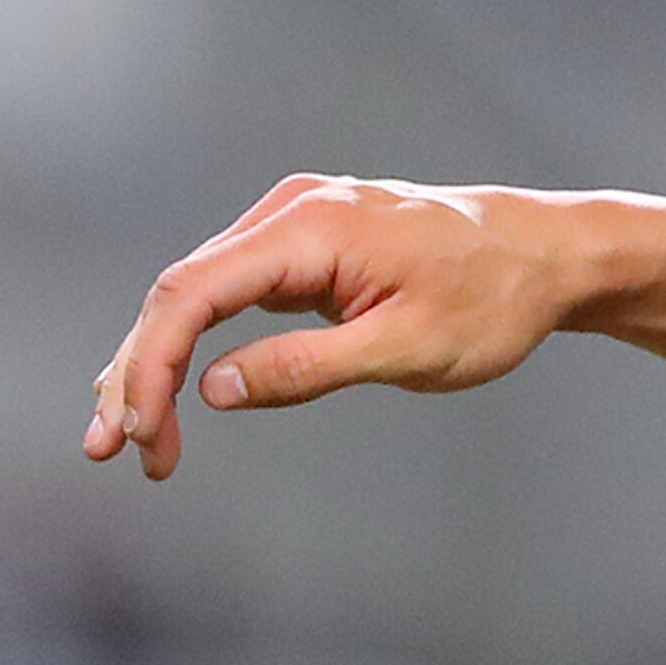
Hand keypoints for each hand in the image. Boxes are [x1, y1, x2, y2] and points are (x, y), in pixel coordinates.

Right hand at [85, 177, 581, 478]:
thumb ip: (309, 367)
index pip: (193, 293)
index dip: (151, 365)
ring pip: (197, 292)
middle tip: (117, 453)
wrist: (548, 255)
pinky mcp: (305, 244)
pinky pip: (230, 290)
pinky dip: (197, 339)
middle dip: (140, 372)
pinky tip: (172, 389)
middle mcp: (290, 211)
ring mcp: (295, 223)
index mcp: (312, 228)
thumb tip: (213, 390)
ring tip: (133, 437)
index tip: (135, 430)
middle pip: (181, 292)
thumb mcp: (409, 350)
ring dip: (159, 361)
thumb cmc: (494, 300)